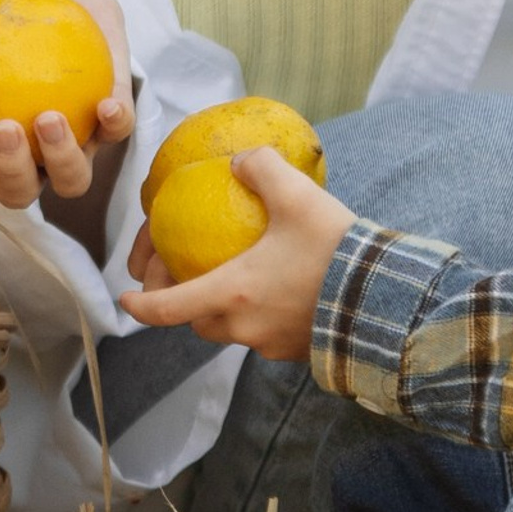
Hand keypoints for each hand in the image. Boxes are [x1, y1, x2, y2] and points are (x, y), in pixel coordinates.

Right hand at [0, 0, 134, 211]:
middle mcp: (25, 156)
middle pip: (15, 189)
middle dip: (10, 170)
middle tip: (5, 127)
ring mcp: (69, 147)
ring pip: (69, 180)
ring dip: (60, 158)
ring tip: (50, 118)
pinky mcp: (108, 124)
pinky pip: (116, 132)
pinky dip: (113, 123)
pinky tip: (106, 103)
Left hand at [119, 151, 357, 360]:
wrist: (387, 300)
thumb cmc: (335, 251)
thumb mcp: (296, 196)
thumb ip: (262, 169)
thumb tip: (242, 160)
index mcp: (233, 294)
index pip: (168, 309)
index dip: (141, 306)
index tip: (125, 300)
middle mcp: (246, 327)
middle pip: (198, 322)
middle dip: (183, 304)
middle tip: (183, 277)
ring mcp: (273, 345)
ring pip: (232, 330)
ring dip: (223, 310)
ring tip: (232, 279)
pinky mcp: (298, 350)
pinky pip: (265, 335)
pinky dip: (258, 315)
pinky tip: (277, 288)